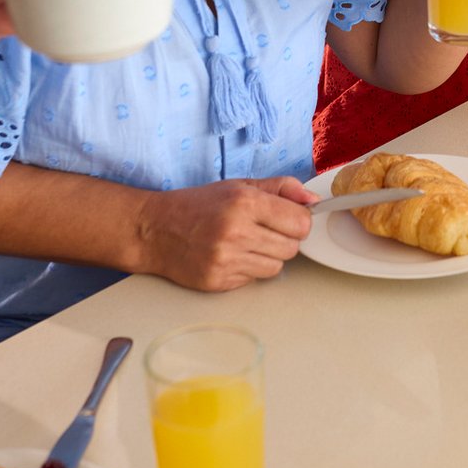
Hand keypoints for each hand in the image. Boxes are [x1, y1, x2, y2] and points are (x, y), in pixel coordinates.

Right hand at [136, 177, 315, 291]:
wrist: (154, 230)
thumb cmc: (198, 205)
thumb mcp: (239, 186)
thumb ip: (281, 188)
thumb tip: (313, 200)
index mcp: (245, 203)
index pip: (300, 222)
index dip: (298, 221)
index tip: (288, 218)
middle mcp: (236, 232)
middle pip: (292, 248)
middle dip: (284, 239)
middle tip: (263, 230)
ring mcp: (226, 260)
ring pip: (276, 267)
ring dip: (268, 256)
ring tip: (245, 243)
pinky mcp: (218, 282)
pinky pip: (254, 279)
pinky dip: (248, 269)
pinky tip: (230, 256)